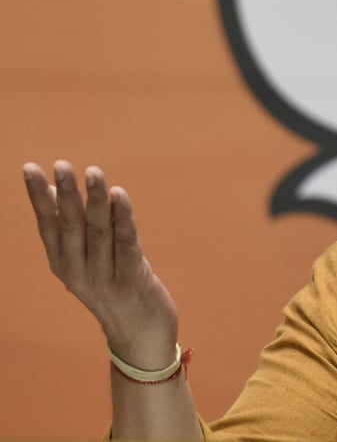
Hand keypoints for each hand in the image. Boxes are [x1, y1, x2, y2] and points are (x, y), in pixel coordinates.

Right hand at [23, 160, 179, 369]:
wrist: (141, 336)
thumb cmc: (116, 289)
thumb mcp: (88, 261)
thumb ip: (74, 230)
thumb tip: (58, 191)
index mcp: (63, 263)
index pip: (48, 224)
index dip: (39, 196)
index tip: (30, 168)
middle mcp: (78, 271)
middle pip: (70, 226)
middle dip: (66, 193)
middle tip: (62, 164)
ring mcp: (104, 278)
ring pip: (98, 231)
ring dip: (96, 200)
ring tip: (93, 172)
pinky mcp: (131, 281)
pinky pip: (126, 244)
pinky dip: (123, 219)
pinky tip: (120, 196)